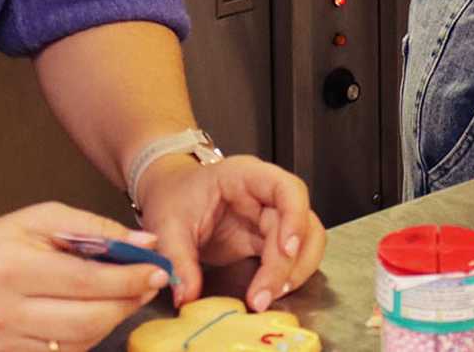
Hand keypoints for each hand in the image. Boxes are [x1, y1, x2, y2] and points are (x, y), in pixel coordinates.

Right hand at [0, 202, 169, 351]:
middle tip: (149, 283)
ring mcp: (6, 342)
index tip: (157, 270)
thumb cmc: (1, 242)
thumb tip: (145, 244)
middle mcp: (5, 310)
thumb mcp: (43, 218)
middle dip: (127, 302)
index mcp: (11, 267)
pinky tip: (96, 313)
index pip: (84, 280)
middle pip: (86, 318)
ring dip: (113, 319)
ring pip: (80, 341)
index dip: (127, 278)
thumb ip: (95, 227)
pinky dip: (90, 335)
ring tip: (125, 295)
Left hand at [133, 153, 324, 312]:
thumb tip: (188, 294)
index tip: (286, 250)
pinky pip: (290, 257)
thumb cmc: (172, 195)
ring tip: (269, 297)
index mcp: (244, 176)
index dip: (295, 218)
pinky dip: (286, 276)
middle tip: (264, 296)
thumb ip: (178, 259)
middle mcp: (265, 195)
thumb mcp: (166, 224)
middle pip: (301, 224)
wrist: (168, 194)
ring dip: (295, 272)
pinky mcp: (266, 240)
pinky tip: (268, 293)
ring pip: (306, 241)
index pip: (287, 189)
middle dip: (288, 264)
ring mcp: (269, 217)